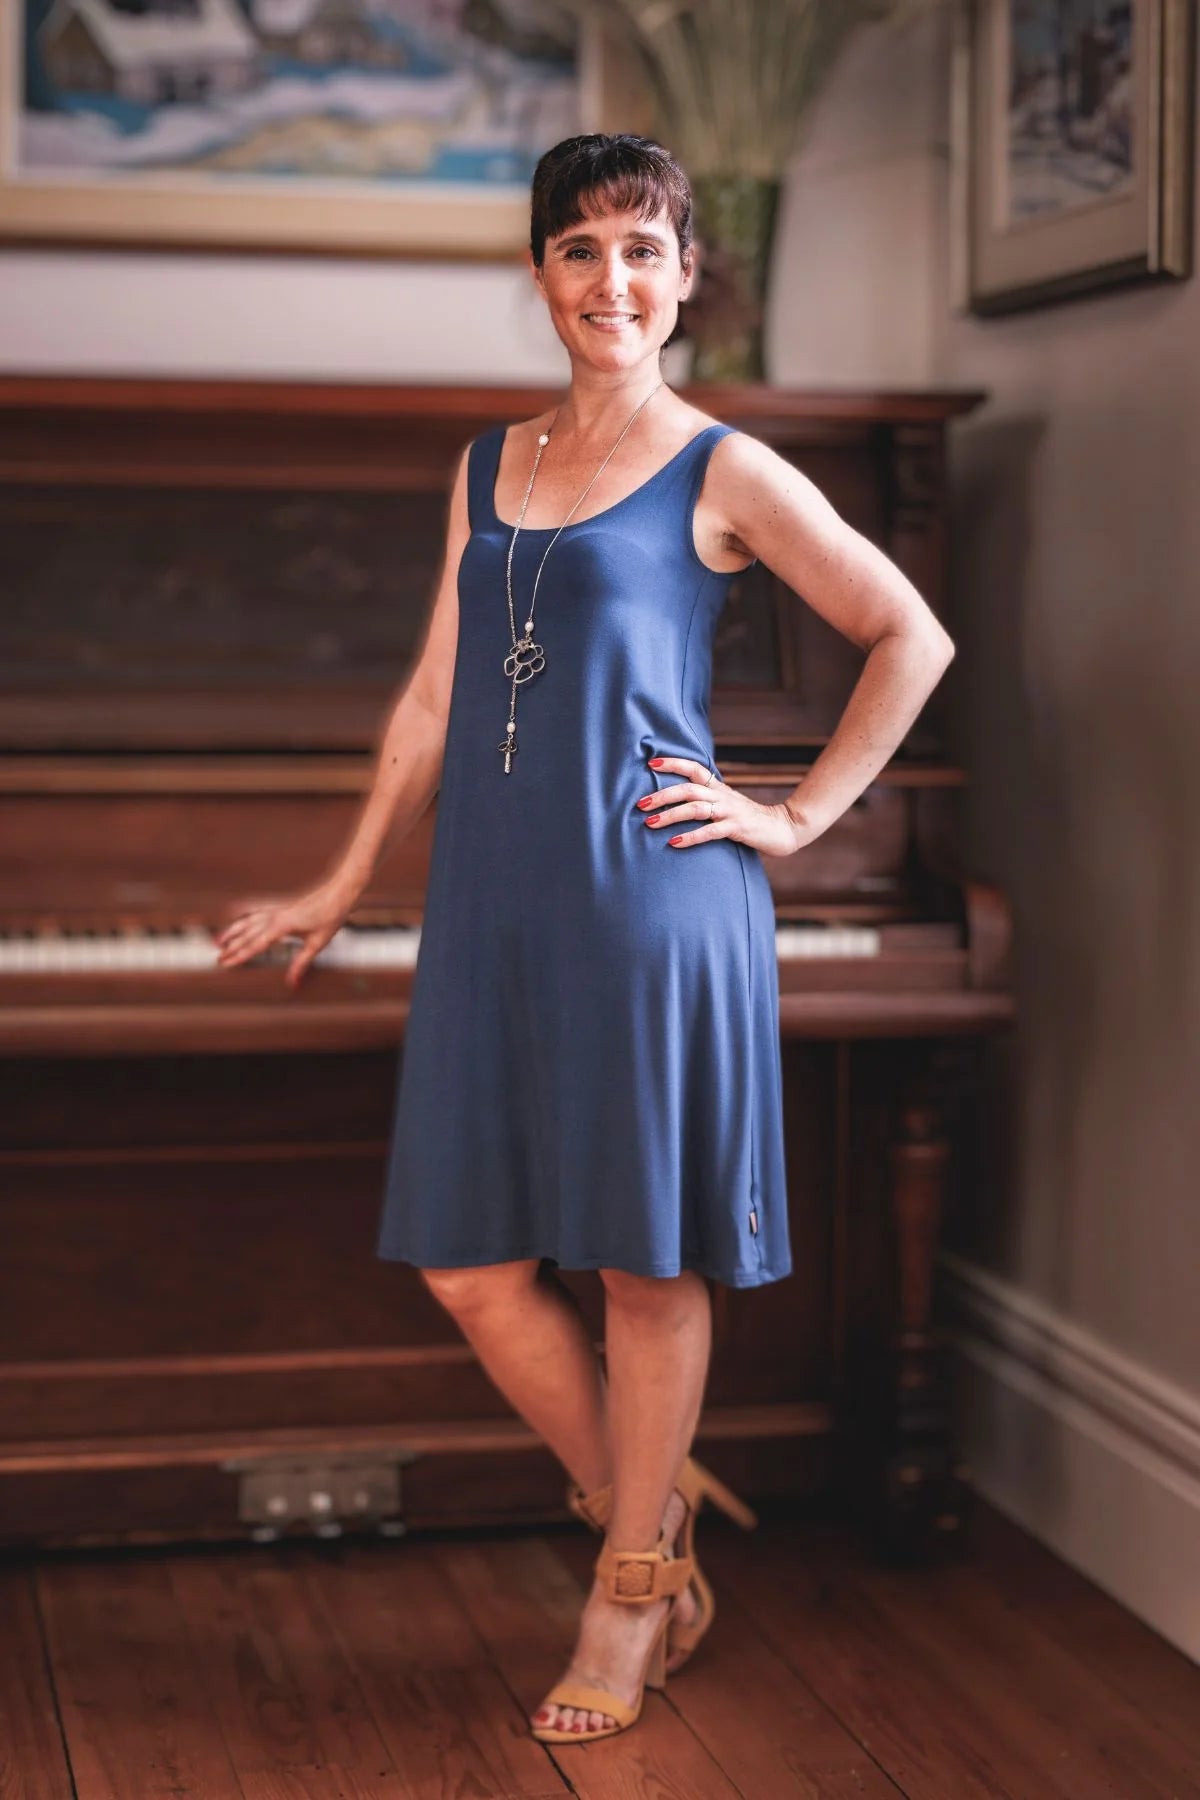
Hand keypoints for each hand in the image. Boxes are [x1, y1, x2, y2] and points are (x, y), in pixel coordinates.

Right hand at [213, 881, 353, 988]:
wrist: (338, 893)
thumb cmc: (329, 918)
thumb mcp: (316, 945)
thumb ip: (301, 964)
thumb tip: (291, 984)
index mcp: (282, 926)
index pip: (255, 945)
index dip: (239, 956)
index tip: (225, 963)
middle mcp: (275, 917)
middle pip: (247, 934)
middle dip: (231, 947)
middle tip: (217, 960)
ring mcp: (276, 911)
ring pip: (248, 922)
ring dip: (232, 932)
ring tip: (217, 941)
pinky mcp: (280, 909)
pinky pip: (256, 915)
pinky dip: (243, 920)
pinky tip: (237, 923)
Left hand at [637, 756, 811, 858]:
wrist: (782, 828)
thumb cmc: (749, 819)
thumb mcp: (726, 804)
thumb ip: (706, 799)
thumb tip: (678, 799)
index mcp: (718, 787)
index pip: (693, 768)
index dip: (673, 763)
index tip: (651, 764)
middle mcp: (722, 796)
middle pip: (688, 789)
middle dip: (662, 795)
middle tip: (640, 804)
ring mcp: (729, 812)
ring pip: (695, 808)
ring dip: (670, 816)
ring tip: (650, 823)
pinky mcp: (736, 828)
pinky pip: (709, 832)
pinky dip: (690, 837)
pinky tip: (674, 843)